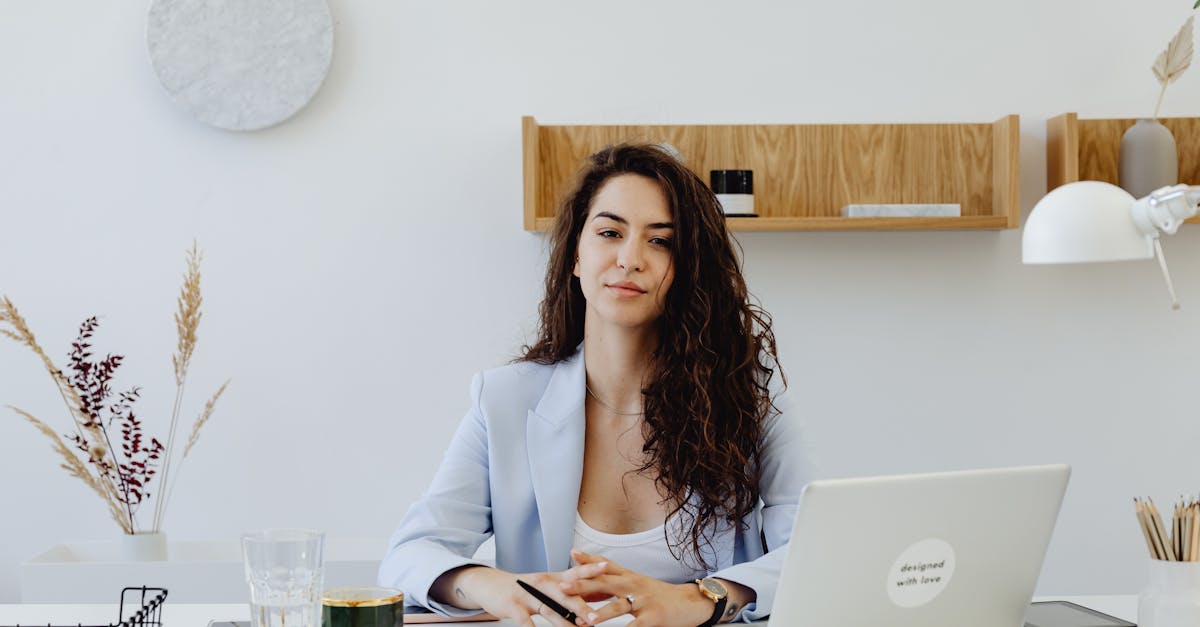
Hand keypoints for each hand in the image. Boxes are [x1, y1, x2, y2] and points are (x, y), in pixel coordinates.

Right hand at [437, 563, 607, 626]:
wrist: (490, 584)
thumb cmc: (522, 588)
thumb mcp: (543, 586)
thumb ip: (564, 594)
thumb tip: (590, 607)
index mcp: (551, 578)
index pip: (574, 572)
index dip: (590, 569)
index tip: (607, 569)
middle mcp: (541, 584)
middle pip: (564, 595)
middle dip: (581, 607)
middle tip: (595, 618)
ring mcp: (526, 594)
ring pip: (548, 610)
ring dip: (563, 623)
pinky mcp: (512, 605)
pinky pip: (525, 621)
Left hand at [557, 549, 715, 626]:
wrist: (689, 603)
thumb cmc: (658, 595)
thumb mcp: (636, 584)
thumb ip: (614, 582)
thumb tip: (588, 582)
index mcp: (629, 576)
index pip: (606, 565)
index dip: (589, 559)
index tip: (571, 554)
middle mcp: (634, 585)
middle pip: (606, 582)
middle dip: (583, 585)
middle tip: (563, 586)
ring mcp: (644, 601)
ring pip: (619, 606)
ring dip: (602, 614)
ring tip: (587, 620)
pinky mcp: (653, 618)